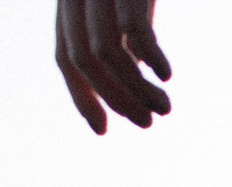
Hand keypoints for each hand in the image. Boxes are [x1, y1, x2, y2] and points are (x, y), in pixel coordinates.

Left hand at [56, 0, 171, 133]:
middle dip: (115, 99)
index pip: (64, 57)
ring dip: (136, 88)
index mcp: (70, 3)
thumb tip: (135, 72)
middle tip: (147, 123)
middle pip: (84, 60)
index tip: (102, 129)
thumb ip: (122, 35)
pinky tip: (166, 75)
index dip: (80, 97)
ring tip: (164, 107)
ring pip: (106, 51)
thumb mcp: (124, 6)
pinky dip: (151, 56)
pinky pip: (133, 27)